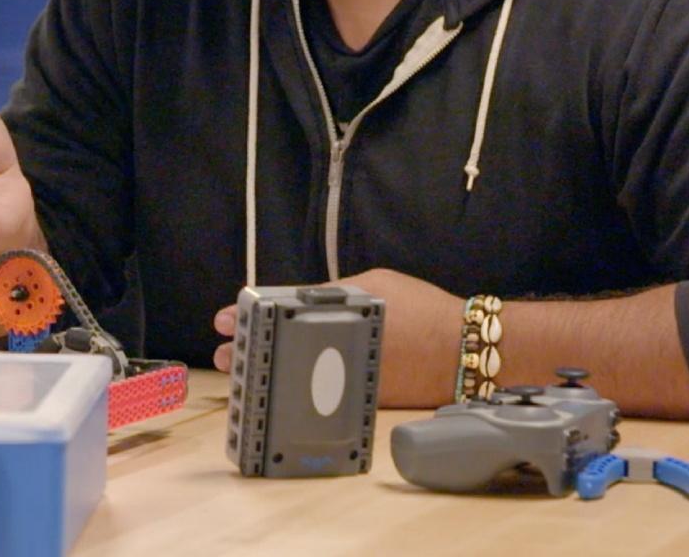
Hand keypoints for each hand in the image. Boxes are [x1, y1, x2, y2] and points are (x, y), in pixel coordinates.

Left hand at [212, 268, 460, 407]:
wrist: (466, 351)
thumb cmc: (421, 309)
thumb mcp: (372, 285)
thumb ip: (332, 295)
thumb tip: (300, 302)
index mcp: (340, 314)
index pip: (280, 313)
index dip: (247, 315)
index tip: (223, 320)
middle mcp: (341, 349)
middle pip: (279, 349)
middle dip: (246, 352)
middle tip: (222, 355)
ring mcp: (350, 378)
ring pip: (295, 376)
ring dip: (266, 374)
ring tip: (239, 375)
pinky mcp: (363, 403)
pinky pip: (321, 394)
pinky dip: (299, 390)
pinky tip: (283, 390)